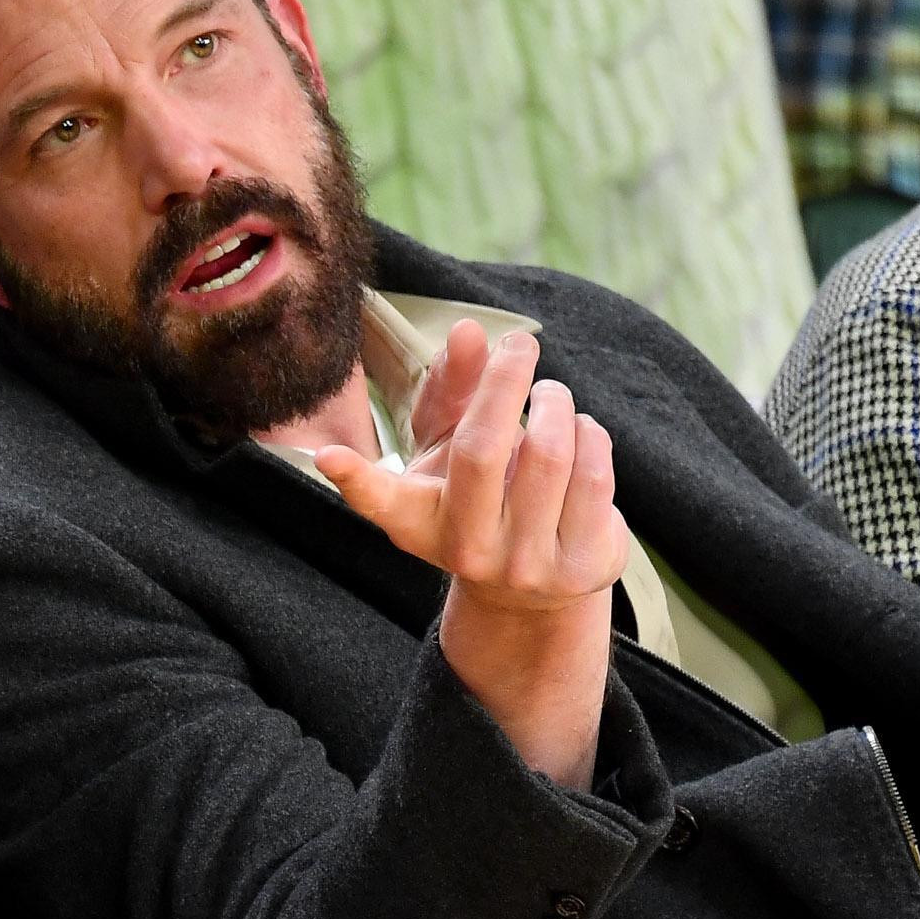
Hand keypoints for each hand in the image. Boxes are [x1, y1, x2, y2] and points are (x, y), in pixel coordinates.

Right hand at [317, 327, 627, 617]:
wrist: (535, 587)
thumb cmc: (482, 494)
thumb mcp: (452, 444)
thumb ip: (454, 386)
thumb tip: (468, 331)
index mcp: (420, 522)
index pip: (381, 501)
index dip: (353, 477)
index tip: (325, 454)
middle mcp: (468, 550)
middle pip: (484, 448)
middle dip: (506, 379)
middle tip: (520, 344)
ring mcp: (527, 564)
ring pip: (551, 451)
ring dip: (557, 402)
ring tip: (551, 397)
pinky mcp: (585, 565)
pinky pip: (595, 473)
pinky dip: (590, 434)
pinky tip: (580, 434)